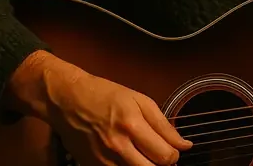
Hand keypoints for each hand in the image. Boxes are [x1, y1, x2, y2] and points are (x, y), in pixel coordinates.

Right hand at [5, 51, 191, 164]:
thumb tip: (184, 145)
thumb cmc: (106, 95)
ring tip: (144, 155)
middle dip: (162, 164)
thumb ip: (164, 125)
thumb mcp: (140, 100)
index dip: (175, 155)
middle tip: (160, 154)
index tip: (173, 150)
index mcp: (132, 125)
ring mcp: (103, 160)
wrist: (67, 99)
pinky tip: (128, 157)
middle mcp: (118, 146)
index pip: (165, 155)